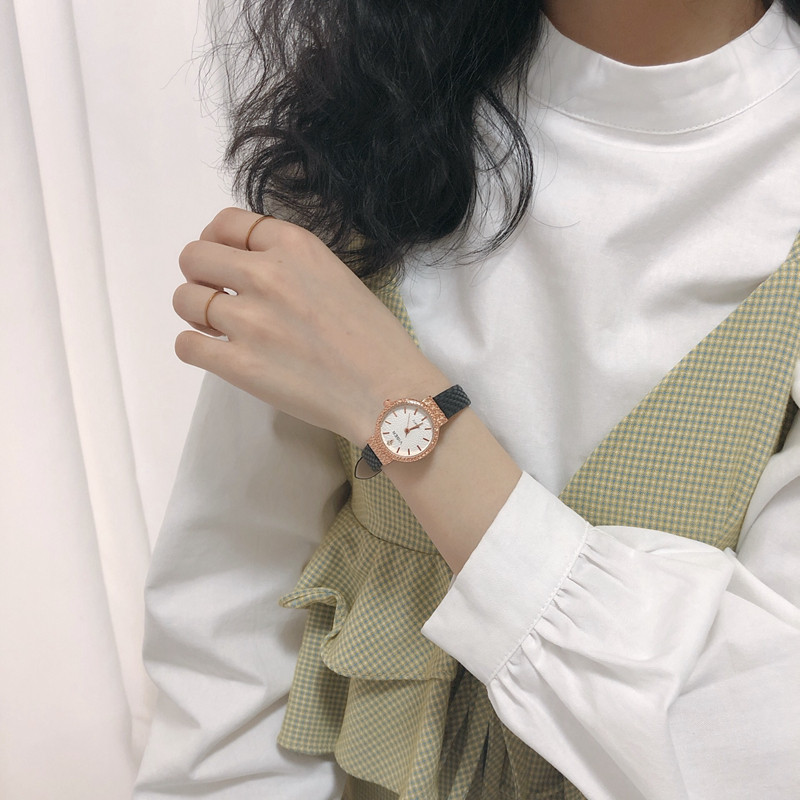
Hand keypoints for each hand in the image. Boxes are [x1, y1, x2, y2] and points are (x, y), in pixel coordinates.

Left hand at [172, 208, 448, 443]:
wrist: (388, 394)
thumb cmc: (375, 338)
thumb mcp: (336, 275)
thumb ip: (291, 264)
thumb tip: (250, 268)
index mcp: (294, 246)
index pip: (225, 223)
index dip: (216, 241)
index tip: (223, 261)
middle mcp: (265, 275)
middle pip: (193, 257)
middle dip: (201, 275)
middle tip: (219, 297)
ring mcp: (248, 321)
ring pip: (184, 300)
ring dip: (196, 313)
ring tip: (219, 329)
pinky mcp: (238, 365)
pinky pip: (185, 345)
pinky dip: (195, 347)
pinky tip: (217, 354)